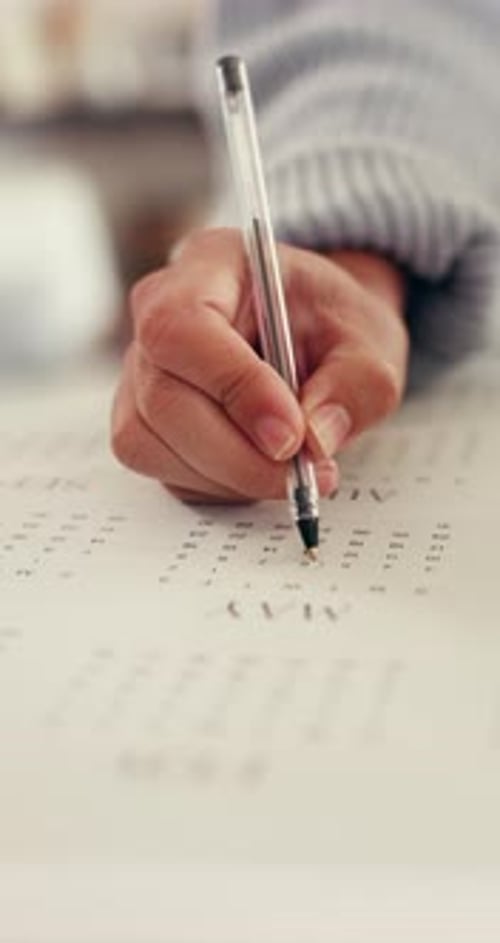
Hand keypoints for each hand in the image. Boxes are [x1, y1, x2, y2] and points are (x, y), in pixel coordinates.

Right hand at [111, 228, 407, 501]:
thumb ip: (355, 384)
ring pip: (153, 443)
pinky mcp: (143, 424)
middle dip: (238, 453)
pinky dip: (219, 486)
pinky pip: (164, 471)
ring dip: (230, 475)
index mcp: (209, 265)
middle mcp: (157, 315)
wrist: (314, 336)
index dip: (233, 387)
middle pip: (163, 397)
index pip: (183, 327)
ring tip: (292, 471)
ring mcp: (141, 374)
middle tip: (304, 474)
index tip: (291, 436)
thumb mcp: (370, 341)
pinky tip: (260, 468)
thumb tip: (315, 439)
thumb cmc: (333, 324)